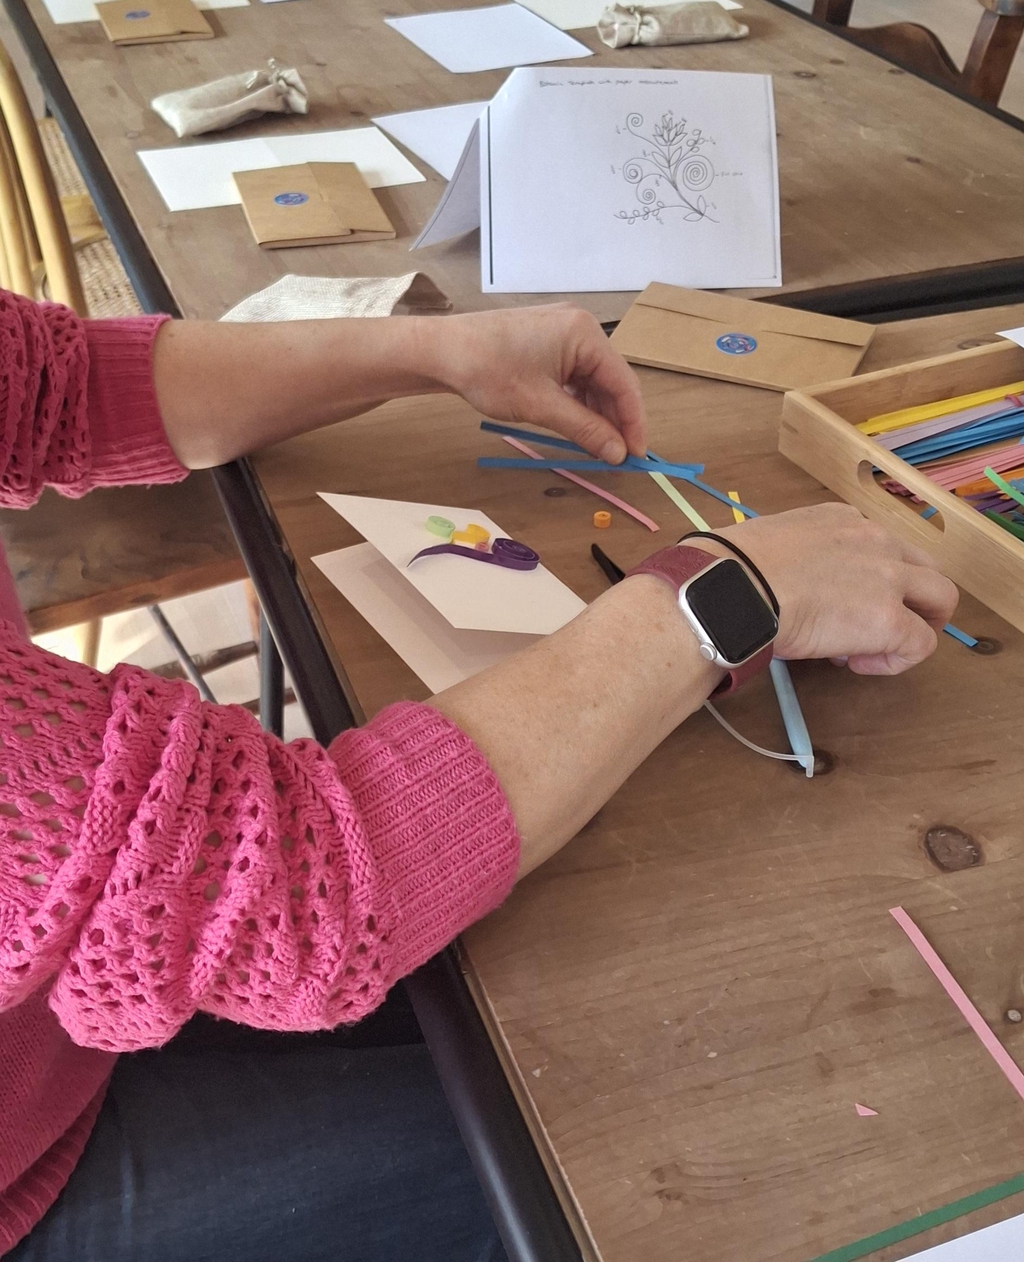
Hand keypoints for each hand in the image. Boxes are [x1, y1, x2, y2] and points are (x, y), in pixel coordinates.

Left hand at [424, 303, 645, 464]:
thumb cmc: (489, 372)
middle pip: (611, 381)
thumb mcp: (541, 406)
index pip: (624, 383)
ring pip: (592, 381)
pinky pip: (573, 376)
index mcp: (585, 334)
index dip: (633, 422)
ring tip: (597, 446)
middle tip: (617, 457)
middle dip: (614, 420)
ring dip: (596, 414)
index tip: (637, 455)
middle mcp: (580, 327)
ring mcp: (562, 332)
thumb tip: (618, 454)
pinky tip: (577, 425)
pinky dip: (577, 402)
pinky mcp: (546, 342)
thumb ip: (585, 429)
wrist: (442, 351)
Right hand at [704, 504, 958, 674]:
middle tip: (878, 628)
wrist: (732, 588)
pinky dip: (896, 660)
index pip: (880, 546)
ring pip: (941, 598)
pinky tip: (858, 664)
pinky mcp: (888, 618)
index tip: (836, 603)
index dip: (866, 580)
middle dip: (911, 601)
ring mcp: (887, 578)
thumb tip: (783, 587)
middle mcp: (874, 540)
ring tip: (878, 649)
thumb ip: (794, 558)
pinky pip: (921, 644)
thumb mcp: (770, 544)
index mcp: (842, 519)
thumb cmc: (732, 570)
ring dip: (917, 625)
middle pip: (925, 568)